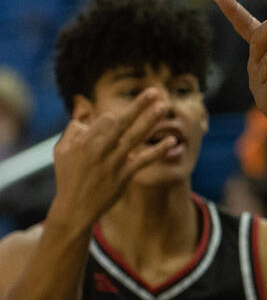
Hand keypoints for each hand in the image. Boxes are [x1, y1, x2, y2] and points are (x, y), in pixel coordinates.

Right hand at [49, 89, 171, 231]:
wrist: (74, 208)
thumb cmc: (68, 176)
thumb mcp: (61, 151)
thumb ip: (73, 130)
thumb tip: (86, 113)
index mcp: (84, 141)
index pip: (106, 119)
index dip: (117, 115)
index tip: (124, 116)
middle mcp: (99, 149)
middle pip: (121, 122)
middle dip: (137, 106)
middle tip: (154, 91)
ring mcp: (113, 162)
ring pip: (134, 137)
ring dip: (149, 121)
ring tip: (163, 107)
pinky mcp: (124, 176)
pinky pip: (144, 160)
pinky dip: (158, 150)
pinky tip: (172, 141)